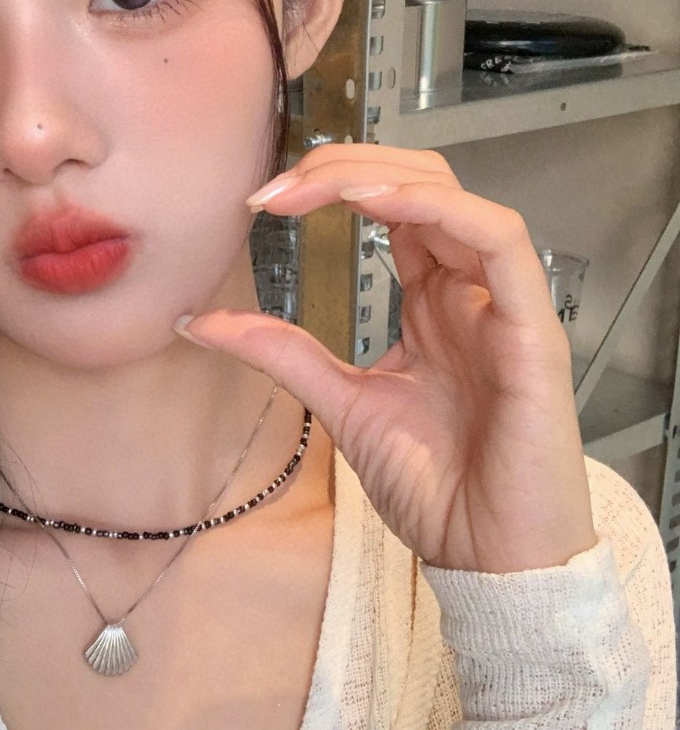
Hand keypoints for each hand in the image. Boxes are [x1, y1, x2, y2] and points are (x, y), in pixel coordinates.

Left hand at [175, 147, 595, 573]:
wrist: (489, 560)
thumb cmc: (438, 487)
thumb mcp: (341, 405)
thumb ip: (281, 354)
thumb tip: (197, 324)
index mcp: (431, 301)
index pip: (388, 207)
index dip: (328, 187)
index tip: (260, 202)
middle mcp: (468, 291)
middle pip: (419, 185)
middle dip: (345, 169)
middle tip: (275, 189)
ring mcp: (503, 305)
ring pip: (456, 198)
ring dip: (382, 177)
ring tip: (317, 186)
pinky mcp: (532, 329)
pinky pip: (500, 241)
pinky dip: (441, 210)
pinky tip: (380, 205)